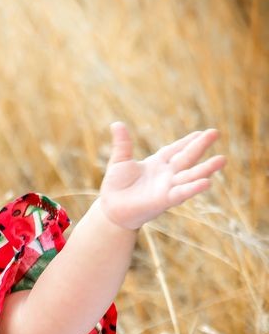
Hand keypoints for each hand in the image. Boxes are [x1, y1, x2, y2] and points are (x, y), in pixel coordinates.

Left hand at [98, 123, 224, 229]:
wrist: (111, 209)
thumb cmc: (116, 187)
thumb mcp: (120, 161)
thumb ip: (122, 144)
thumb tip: (116, 124)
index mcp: (158, 163)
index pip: (176, 149)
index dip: (188, 140)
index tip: (202, 132)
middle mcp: (166, 174)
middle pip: (187, 158)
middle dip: (200, 146)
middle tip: (216, 132)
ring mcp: (167, 187)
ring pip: (190, 176)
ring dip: (205, 169)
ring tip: (222, 160)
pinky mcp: (164, 200)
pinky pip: (181, 193)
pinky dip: (192, 188)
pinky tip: (207, 183)